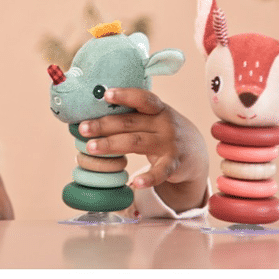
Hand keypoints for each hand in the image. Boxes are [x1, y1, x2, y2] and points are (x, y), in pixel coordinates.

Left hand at [78, 88, 208, 213]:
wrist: (196, 152)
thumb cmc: (164, 131)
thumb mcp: (155, 117)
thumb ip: (133, 115)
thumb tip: (95, 113)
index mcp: (158, 109)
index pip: (142, 98)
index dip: (125, 95)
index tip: (106, 95)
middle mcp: (164, 124)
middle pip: (130, 123)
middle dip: (104, 125)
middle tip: (82, 129)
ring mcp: (169, 143)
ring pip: (137, 143)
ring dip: (112, 145)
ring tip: (91, 148)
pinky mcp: (174, 164)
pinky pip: (160, 171)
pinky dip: (149, 178)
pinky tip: (134, 183)